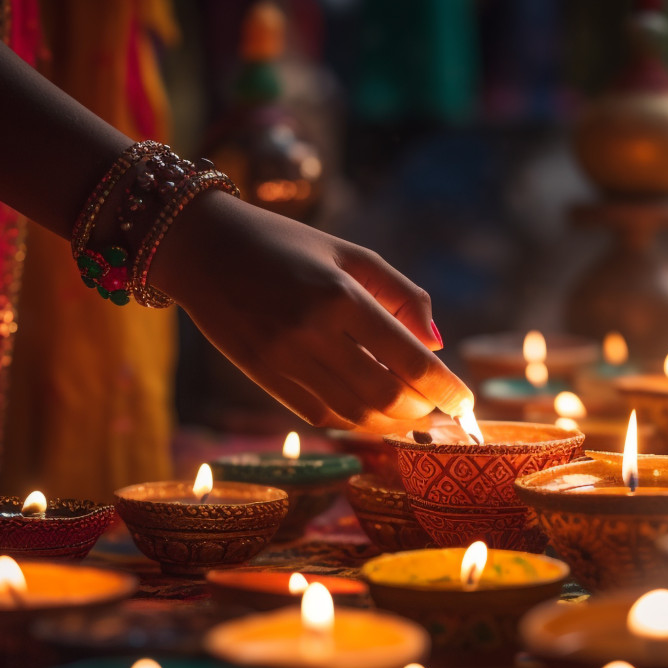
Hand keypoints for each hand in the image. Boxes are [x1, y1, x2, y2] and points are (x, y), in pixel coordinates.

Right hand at [150, 190, 473, 432]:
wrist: (202, 249)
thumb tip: (438, 343)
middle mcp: (311, 332)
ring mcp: (284, 360)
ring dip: (392, 422)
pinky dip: (356, 422)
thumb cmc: (286, 245)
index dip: (444, 387)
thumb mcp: (350, 254)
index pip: (408, 358)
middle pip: (386, 396)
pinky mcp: (264, 378)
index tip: (465, 400)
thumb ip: (401, 294)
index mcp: (339, 294)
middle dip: (421, 409)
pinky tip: (372, 412)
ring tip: (410, 411)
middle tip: (436, 405)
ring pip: (356, 415)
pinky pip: (322, 416)